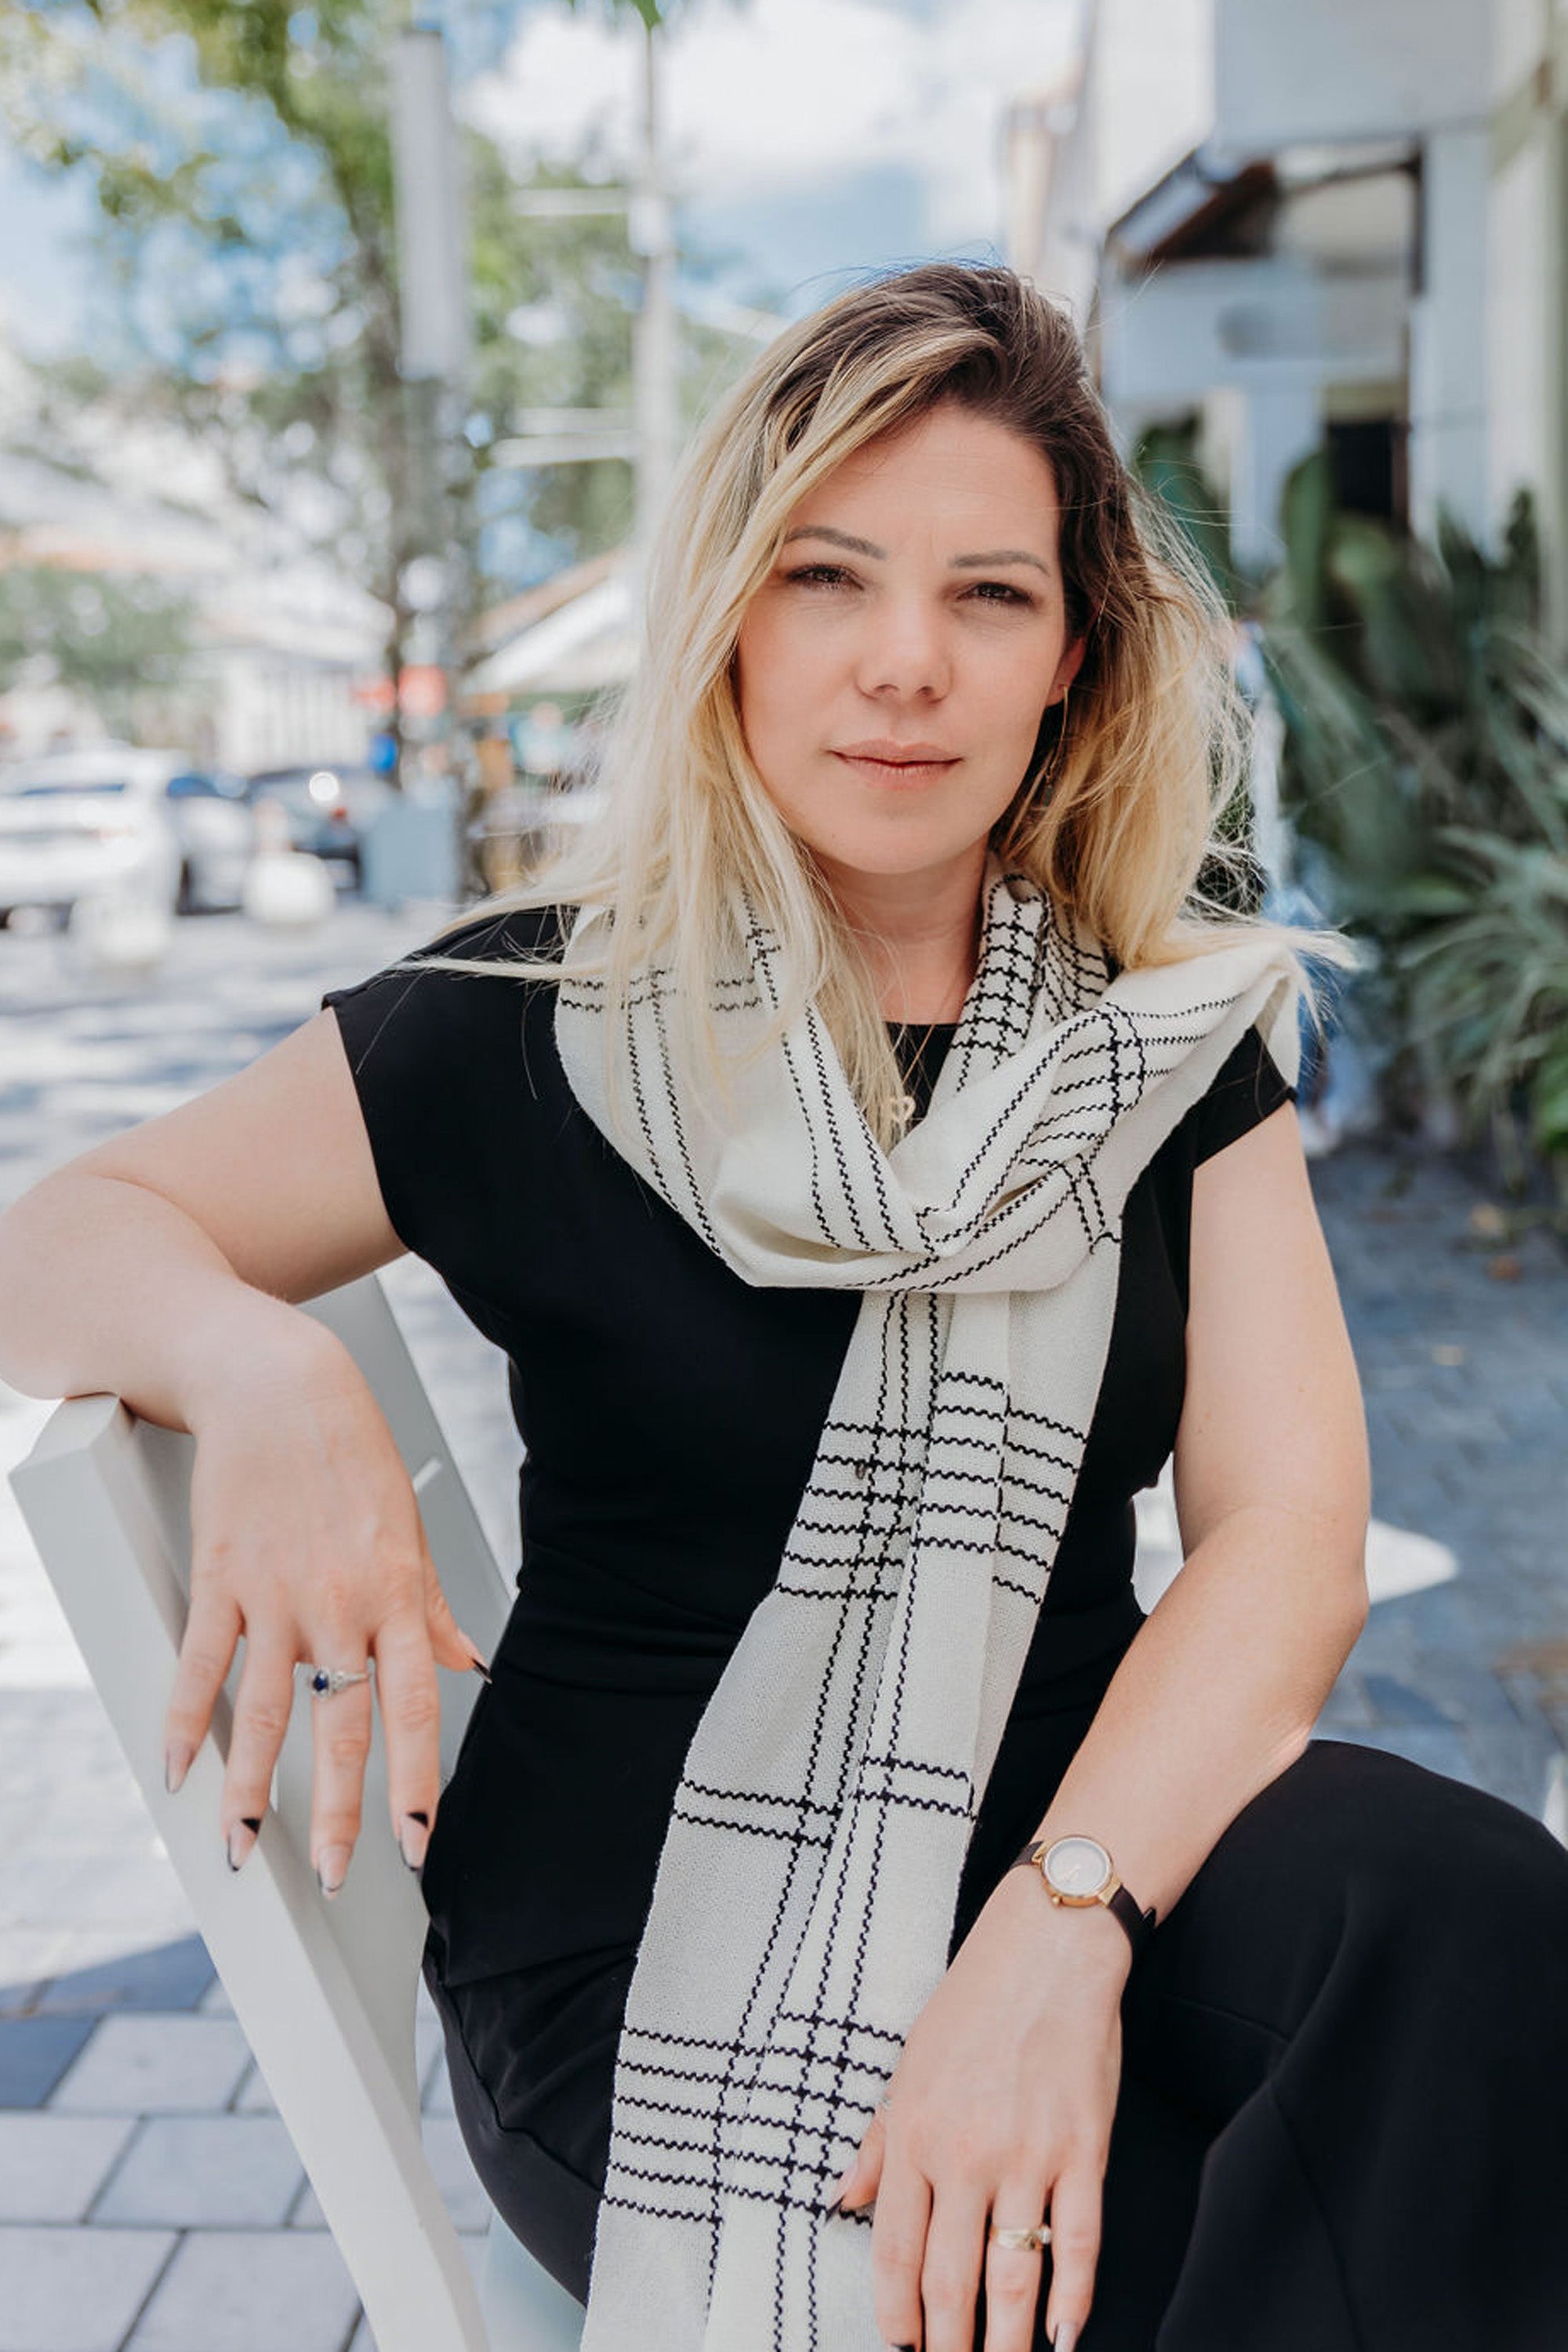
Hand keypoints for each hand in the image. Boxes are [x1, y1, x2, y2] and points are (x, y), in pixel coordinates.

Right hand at [160, 1327, 487, 1892]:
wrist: (279, 1386)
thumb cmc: (349, 1452)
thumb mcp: (408, 1526)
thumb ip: (433, 1606)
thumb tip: (468, 1663)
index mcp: (395, 1595)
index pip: (414, 1708)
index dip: (416, 1781)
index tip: (417, 1843)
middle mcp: (339, 1604)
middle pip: (340, 1725)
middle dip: (340, 1810)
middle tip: (337, 1875)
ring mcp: (276, 1595)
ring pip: (263, 1713)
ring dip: (252, 1789)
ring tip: (245, 1849)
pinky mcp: (221, 1578)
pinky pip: (202, 1664)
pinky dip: (184, 1721)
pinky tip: (179, 1770)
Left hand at [828, 1869, 1128, 2351]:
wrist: (1046, 1950)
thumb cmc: (972, 2004)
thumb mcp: (907, 2068)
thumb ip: (878, 2144)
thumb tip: (846, 2201)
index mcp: (914, 2134)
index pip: (896, 2252)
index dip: (897, 2314)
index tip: (901, 2347)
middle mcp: (965, 2153)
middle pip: (951, 2280)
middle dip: (948, 2343)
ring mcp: (1027, 2155)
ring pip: (1014, 2276)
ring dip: (1008, 2339)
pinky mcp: (1082, 2150)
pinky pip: (1078, 2241)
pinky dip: (1074, 2297)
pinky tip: (1066, 2333)